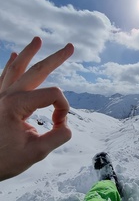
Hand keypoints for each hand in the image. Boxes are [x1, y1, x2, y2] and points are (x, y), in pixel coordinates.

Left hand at [0, 37, 73, 180]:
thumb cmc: (2, 161)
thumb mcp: (35, 153)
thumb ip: (58, 137)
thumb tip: (66, 125)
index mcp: (16, 105)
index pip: (53, 95)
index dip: (63, 109)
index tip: (59, 126)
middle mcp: (7, 95)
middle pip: (37, 70)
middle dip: (56, 58)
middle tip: (70, 47)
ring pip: (16, 68)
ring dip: (29, 53)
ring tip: (37, 40)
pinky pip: (3, 76)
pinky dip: (11, 64)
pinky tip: (13, 55)